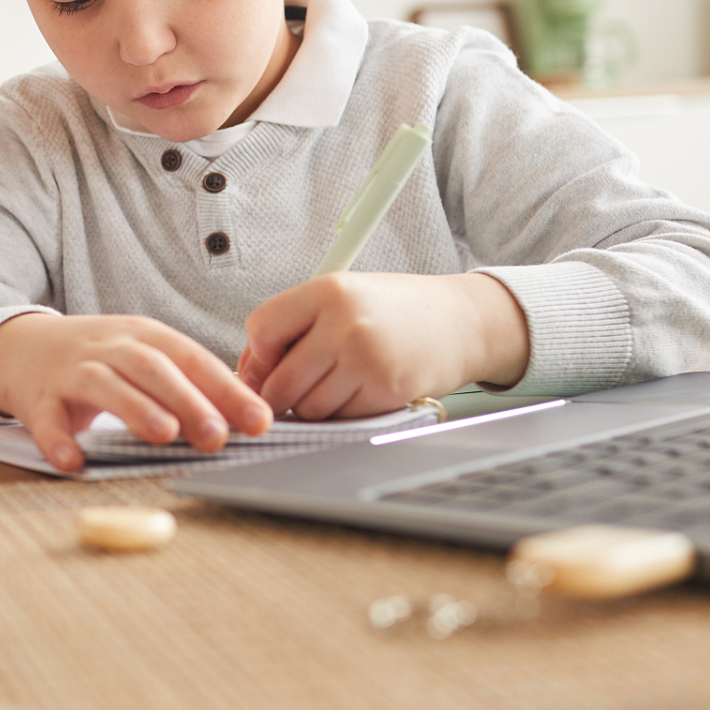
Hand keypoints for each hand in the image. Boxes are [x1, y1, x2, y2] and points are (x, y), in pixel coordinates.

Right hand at [0, 313, 272, 472]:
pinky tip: (74, 462)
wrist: (21, 348)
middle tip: (217, 435)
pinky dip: (58, 440)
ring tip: (163, 435)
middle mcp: (109, 348)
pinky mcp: (38, 398)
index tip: (259, 421)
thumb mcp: (146, 357)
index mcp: (144, 336)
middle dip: (187, 399)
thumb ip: (191, 382)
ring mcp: (71, 371)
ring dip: (134, 407)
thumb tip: (250, 417)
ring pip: (103, 384)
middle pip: (151, 367)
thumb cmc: (99, 359)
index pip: (191, 358)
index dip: (227, 389)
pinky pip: (47, 420)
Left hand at [238, 272, 529, 419]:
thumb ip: (293, 327)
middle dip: (280, 395)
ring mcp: (367, 359)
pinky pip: (342, 418)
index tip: (267, 366)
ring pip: (309, 407)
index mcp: (327, 290)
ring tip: (336, 385)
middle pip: (279, 382)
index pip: (261, 330)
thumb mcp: (341, 298)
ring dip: (313, 407)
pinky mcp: (388, 390)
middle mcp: (345, 322)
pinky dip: (344, 414)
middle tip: (295, 391)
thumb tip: (247, 373)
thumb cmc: (393, 311)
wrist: (462, 322)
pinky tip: (361, 391)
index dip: (257, 357)